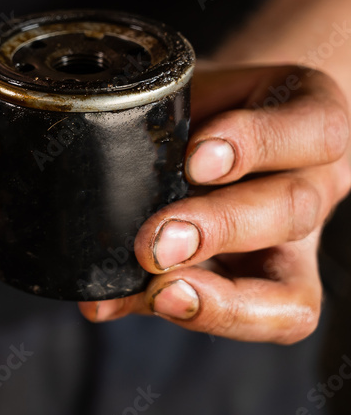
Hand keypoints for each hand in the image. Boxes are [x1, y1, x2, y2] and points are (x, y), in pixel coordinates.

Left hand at [79, 64, 349, 342]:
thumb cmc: (216, 107)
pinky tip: (114, 303)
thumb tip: (99, 169)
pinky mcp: (266, 286)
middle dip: (219, 229)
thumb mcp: (200, 95)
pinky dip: (180, 313)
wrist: (237, 126)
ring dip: (216, 296)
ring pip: (292, 287)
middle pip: (293, 210)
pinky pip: (249, 320)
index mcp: (307, 121)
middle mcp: (311, 186)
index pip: (315, 129)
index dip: (255, 145)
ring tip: (156, 291)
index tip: (194, 159)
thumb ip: (165, 121)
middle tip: (156, 243)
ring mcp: (296, 245)